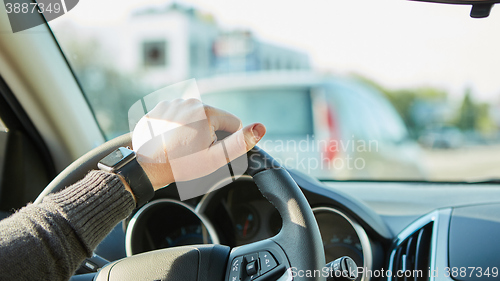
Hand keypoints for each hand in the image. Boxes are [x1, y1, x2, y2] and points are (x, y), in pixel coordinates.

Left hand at [132, 98, 265, 189]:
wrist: (145, 167)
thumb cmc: (180, 164)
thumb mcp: (214, 158)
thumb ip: (239, 143)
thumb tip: (261, 128)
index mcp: (206, 111)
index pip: (232, 123)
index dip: (227, 140)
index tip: (211, 151)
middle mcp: (188, 101)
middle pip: (213, 119)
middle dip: (210, 134)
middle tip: (195, 151)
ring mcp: (171, 103)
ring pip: (195, 117)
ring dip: (194, 130)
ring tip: (182, 147)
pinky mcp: (159, 109)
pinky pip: (178, 116)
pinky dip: (177, 127)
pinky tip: (171, 140)